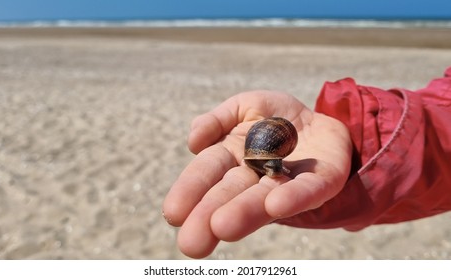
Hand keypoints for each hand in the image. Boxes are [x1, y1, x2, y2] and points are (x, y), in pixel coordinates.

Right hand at [163, 90, 351, 257]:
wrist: (318, 120)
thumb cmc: (274, 118)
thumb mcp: (243, 106)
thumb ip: (217, 120)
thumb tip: (194, 141)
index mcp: (231, 156)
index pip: (206, 172)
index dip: (190, 190)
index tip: (173, 214)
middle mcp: (255, 175)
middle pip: (230, 193)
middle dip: (209, 215)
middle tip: (191, 243)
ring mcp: (287, 181)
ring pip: (263, 197)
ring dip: (244, 212)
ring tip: (223, 227)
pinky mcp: (321, 181)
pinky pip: (307, 190)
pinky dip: (291, 198)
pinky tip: (275, 205)